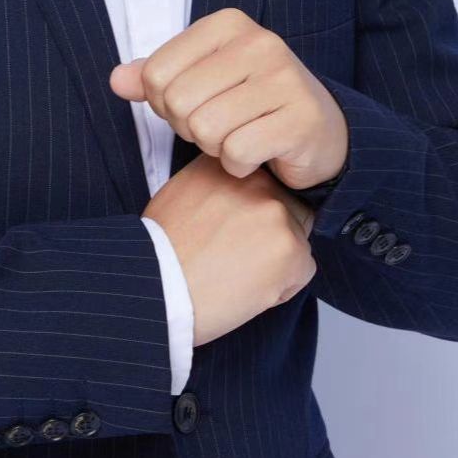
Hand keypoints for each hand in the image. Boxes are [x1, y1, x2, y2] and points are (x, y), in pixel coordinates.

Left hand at [109, 7, 348, 195]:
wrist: (320, 130)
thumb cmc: (249, 102)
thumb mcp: (201, 80)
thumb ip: (156, 78)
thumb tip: (116, 80)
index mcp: (228, 24)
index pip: (156, 73)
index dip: (164, 102)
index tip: (196, 104)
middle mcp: (260, 42)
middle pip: (178, 102)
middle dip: (189, 127)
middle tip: (217, 127)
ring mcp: (285, 79)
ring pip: (206, 129)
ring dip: (214, 147)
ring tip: (236, 137)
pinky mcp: (300, 119)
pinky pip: (237, 152)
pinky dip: (238, 164)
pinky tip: (257, 153)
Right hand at [142, 152, 316, 346]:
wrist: (156, 286)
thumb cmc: (158, 252)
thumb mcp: (179, 194)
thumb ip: (214, 185)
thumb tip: (230, 196)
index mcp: (229, 165)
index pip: (263, 184)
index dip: (252, 213)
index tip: (234, 231)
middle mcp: (256, 181)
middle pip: (285, 209)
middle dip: (269, 235)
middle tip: (235, 258)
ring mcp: (275, 213)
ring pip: (295, 241)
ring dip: (276, 261)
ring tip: (235, 275)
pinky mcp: (290, 249)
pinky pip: (301, 272)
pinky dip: (281, 289)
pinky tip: (246, 291)